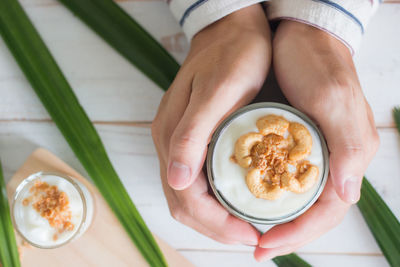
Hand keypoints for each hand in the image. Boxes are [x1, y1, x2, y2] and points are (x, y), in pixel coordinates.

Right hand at [152, 5, 270, 244]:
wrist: (231, 28)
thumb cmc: (233, 55)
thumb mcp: (219, 91)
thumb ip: (192, 135)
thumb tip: (178, 182)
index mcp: (172, 136)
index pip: (186, 198)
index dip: (216, 224)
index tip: (250, 234)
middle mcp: (170, 144)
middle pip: (184, 203)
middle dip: (217, 227)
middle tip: (252, 236)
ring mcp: (177, 142)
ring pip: (188, 197)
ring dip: (215, 218)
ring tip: (247, 225)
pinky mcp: (188, 139)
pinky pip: (196, 181)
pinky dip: (215, 200)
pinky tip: (236, 200)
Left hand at [255, 21, 379, 259]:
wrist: (302, 37)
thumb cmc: (318, 64)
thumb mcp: (334, 99)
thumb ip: (347, 145)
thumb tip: (345, 195)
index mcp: (345, 158)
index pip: (324, 213)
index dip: (296, 234)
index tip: (263, 245)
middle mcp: (330, 162)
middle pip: (309, 213)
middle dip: (282, 235)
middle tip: (252, 247)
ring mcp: (312, 155)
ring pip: (294, 200)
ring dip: (272, 220)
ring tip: (244, 231)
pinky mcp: (294, 144)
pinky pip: (281, 179)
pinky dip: (264, 195)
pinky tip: (244, 198)